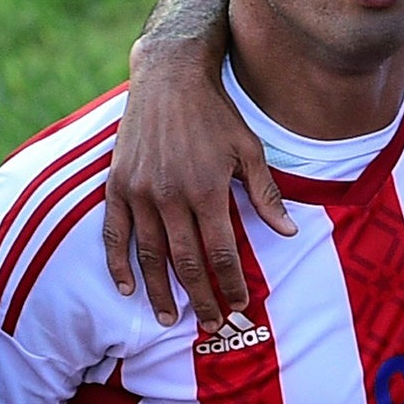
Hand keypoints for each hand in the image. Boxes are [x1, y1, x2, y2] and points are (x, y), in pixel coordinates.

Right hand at [103, 38, 296, 330]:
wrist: (169, 77)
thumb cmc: (216, 113)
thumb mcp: (250, 149)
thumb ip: (265, 194)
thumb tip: (290, 231)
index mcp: (206, 191)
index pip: (220, 254)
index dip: (231, 284)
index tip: (240, 304)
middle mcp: (170, 197)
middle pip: (186, 264)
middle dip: (201, 299)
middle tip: (211, 325)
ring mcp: (139, 192)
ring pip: (149, 256)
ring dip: (160, 292)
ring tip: (169, 319)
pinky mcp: (117, 185)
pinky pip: (114, 233)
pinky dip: (118, 264)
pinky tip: (127, 289)